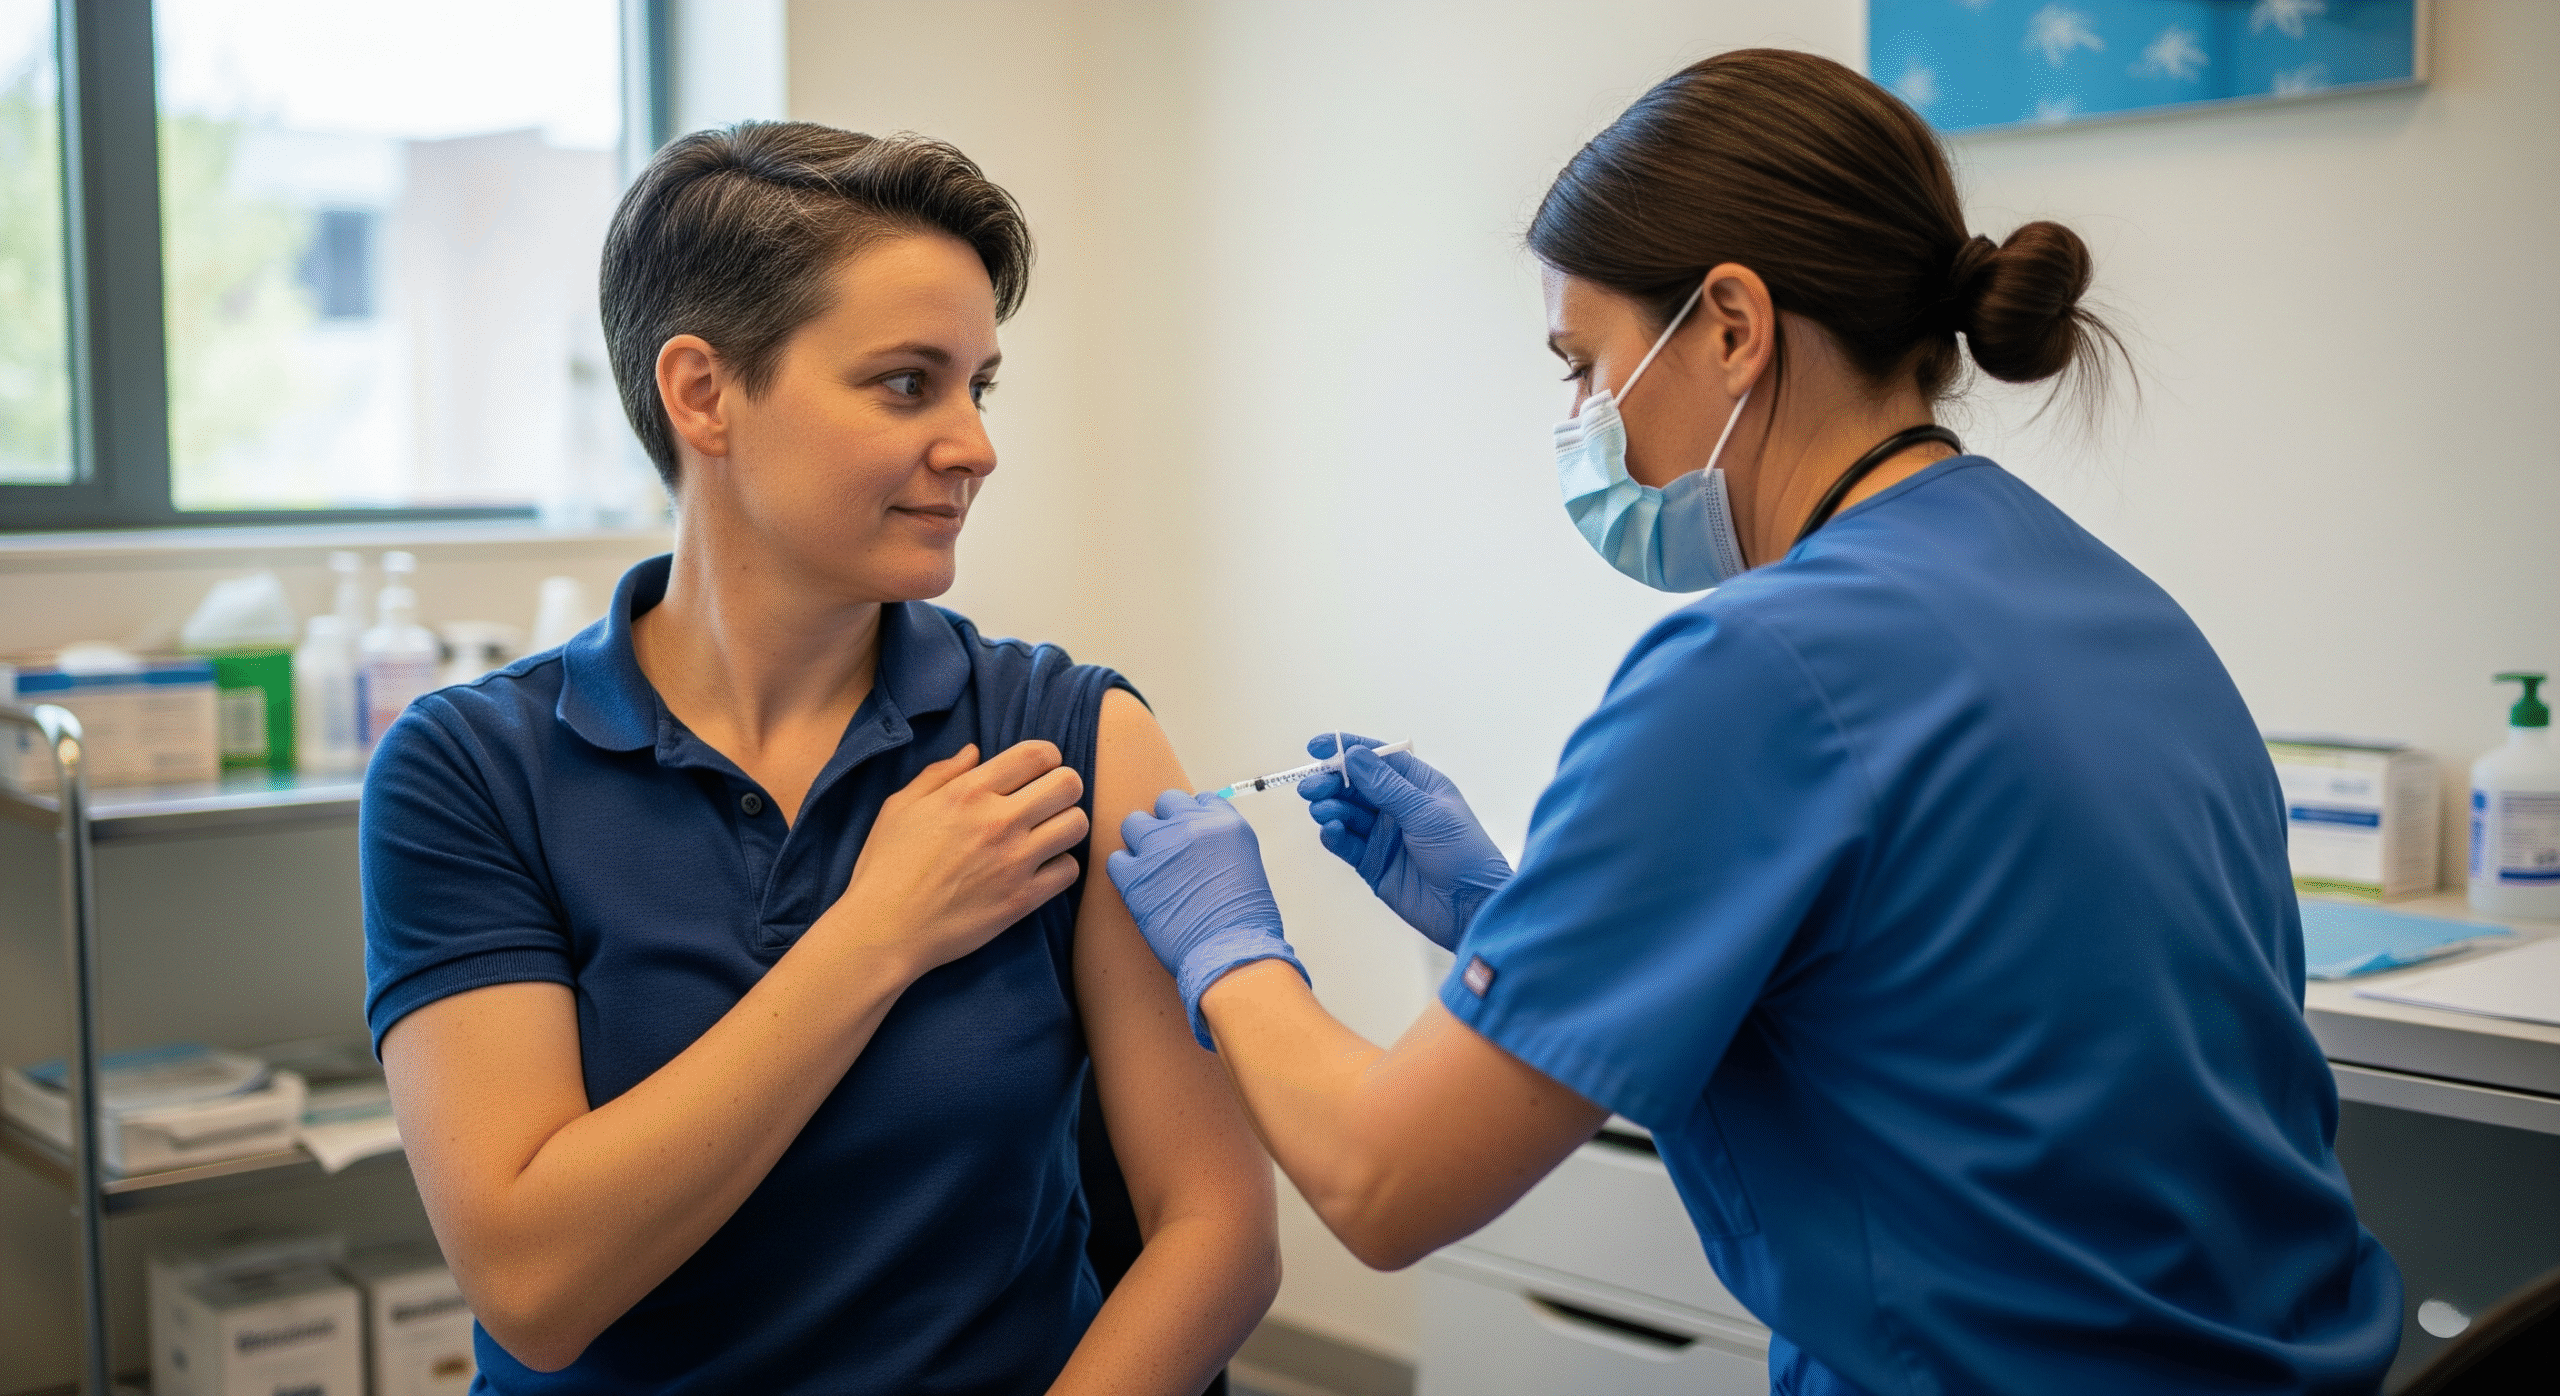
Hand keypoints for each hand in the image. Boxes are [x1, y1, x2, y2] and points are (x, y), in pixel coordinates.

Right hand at [833, 742, 1088, 975]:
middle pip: (1068, 784)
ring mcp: (1014, 861)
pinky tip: (1040, 869)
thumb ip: (939, 774)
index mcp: (968, 792)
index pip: (1037, 754)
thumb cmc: (885, 866)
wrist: (884, 929)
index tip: (1039, 771)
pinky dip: (1060, 868)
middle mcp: (998, 821)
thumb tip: (974, 752)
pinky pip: (1069, 870)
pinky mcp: (1022, 899)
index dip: (1047, 757)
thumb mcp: (900, 806)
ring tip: (1047, 835)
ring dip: (1066, 825)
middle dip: (1063, 787)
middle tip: (1047, 802)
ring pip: (1077, 825)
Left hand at [1107, 791, 1305, 1048]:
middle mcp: (1193, 827)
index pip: (1200, 799)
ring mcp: (1161, 848)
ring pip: (1134, 824)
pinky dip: (1124, 873)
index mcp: (1227, 823)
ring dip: (1141, 843)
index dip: (1194, 819)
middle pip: (1165, 803)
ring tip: (1152, 871)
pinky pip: (1116, 859)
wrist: (1230, 955)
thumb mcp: (1246, 867)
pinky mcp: (1134, 876)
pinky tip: (1140, 890)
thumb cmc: (1245, 924)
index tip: (1193, 839)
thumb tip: (1197, 847)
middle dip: (1166, 824)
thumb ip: (1219, 846)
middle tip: (1170, 854)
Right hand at [1298, 734, 1510, 950]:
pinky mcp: (1372, 863)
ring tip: (1323, 812)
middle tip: (1312, 787)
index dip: (1347, 748)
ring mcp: (1383, 835)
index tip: (1317, 747)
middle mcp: (1397, 806)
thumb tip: (1353, 755)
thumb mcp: (1426, 814)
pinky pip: (1346, 843)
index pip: (1377, 757)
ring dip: (1330, 808)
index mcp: (1418, 785)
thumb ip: (1386, 786)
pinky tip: (1331, 831)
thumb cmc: (1463, 854)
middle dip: (1331, 782)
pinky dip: (1334, 835)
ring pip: (1346, 813)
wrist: (1472, 908)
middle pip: (1355, 785)